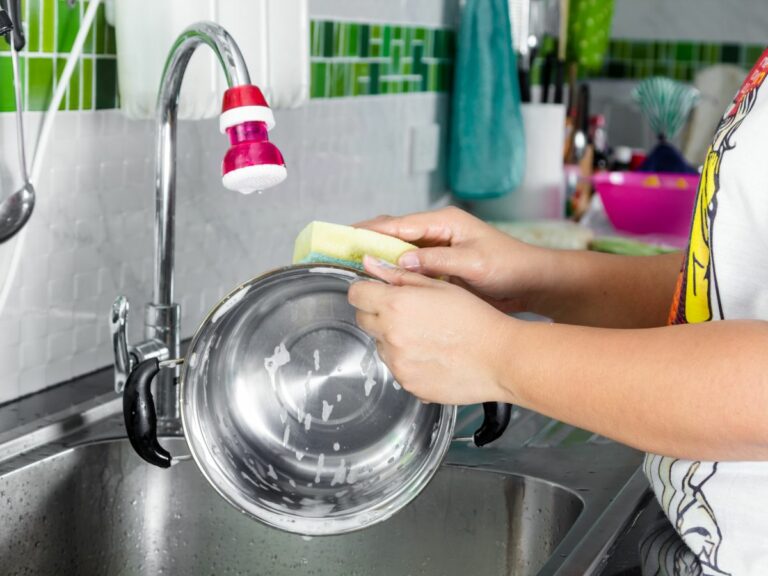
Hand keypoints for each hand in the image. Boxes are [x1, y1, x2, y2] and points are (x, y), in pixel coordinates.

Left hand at [348, 256, 515, 404]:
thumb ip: (398, 276)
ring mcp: (397, 363)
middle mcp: (391, 335)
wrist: (499, 357)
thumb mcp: (438, 286)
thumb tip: (371, 264)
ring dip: (393, 339)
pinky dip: (408, 362)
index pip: (356, 294)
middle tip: (407, 313)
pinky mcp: (407, 384)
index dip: (366, 290)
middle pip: (363, 320)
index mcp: (395, 305)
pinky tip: (432, 355)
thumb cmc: (475, 319)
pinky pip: (396, 368)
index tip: (375, 292)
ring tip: (427, 336)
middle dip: (378, 314)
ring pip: (380, 346)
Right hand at [355, 206, 553, 312]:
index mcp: (444, 222)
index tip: (345, 237)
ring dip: (378, 260)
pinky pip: (410, 268)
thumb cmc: (510, 267)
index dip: (369, 231)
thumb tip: (401, 262)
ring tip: (352, 271)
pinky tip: (380, 285)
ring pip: (399, 252)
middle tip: (340, 254)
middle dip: (367, 243)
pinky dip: (394, 274)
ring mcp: (438, 249)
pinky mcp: (440, 267)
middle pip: (393, 234)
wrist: (532, 283)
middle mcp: (437, 232)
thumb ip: (437, 262)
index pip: (397, 224)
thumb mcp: (474, 264)